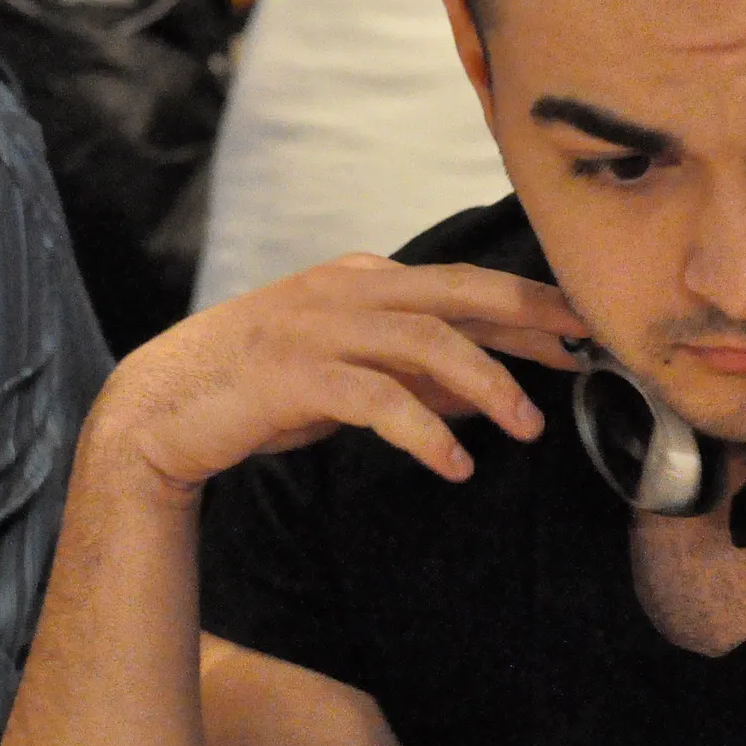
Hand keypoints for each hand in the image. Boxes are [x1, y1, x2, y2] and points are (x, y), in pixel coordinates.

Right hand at [92, 254, 587, 494]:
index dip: (529, 305)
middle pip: (458, 292)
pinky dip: (424, 431)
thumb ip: (416, 372)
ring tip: (529, 429)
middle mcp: (347, 290)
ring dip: (487, 384)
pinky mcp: (294, 373)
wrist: (158, 411)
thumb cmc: (262, 392)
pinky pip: (377, 398)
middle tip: (587, 350)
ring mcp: (319, 327)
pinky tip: (455, 464)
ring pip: (426, 341)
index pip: (464, 287)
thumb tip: (488, 388)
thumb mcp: (353, 374)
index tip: (586, 329)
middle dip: (530, 318)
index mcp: (364, 281)